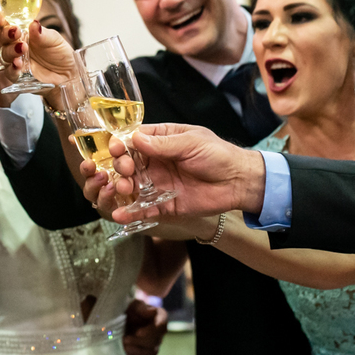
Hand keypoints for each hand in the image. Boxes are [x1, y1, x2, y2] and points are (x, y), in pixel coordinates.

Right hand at [0, 14, 77, 88]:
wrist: (68, 74)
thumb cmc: (60, 53)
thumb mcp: (54, 40)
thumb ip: (42, 34)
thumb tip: (34, 23)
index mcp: (23, 33)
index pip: (7, 24)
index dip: (1, 20)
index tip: (1, 18)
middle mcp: (16, 45)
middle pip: (2, 39)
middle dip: (6, 34)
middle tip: (15, 33)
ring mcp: (16, 60)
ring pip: (4, 54)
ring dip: (10, 50)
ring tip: (22, 48)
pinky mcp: (18, 75)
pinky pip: (10, 72)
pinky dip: (12, 68)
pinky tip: (18, 64)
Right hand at [91, 124, 266, 223]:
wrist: (239, 182)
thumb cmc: (218, 155)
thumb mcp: (191, 143)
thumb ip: (163, 144)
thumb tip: (134, 139)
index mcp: (161, 141)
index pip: (133, 141)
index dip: (120, 144)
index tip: (115, 148)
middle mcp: (155, 162)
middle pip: (127, 164)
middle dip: (120, 166)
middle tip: (125, 170)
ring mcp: (158, 184)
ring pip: (131, 186)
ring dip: (121, 188)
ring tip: (122, 189)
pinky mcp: (164, 204)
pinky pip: (143, 209)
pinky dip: (130, 213)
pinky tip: (118, 215)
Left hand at [123, 299, 168, 354]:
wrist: (125, 318)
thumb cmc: (131, 309)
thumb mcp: (134, 304)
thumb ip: (141, 307)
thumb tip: (150, 312)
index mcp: (160, 317)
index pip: (161, 325)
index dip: (151, 331)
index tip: (138, 332)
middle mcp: (160, 333)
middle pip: (155, 341)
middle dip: (139, 342)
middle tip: (125, 339)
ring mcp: (154, 345)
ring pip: (151, 353)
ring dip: (138, 352)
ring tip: (125, 348)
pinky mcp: (147, 354)